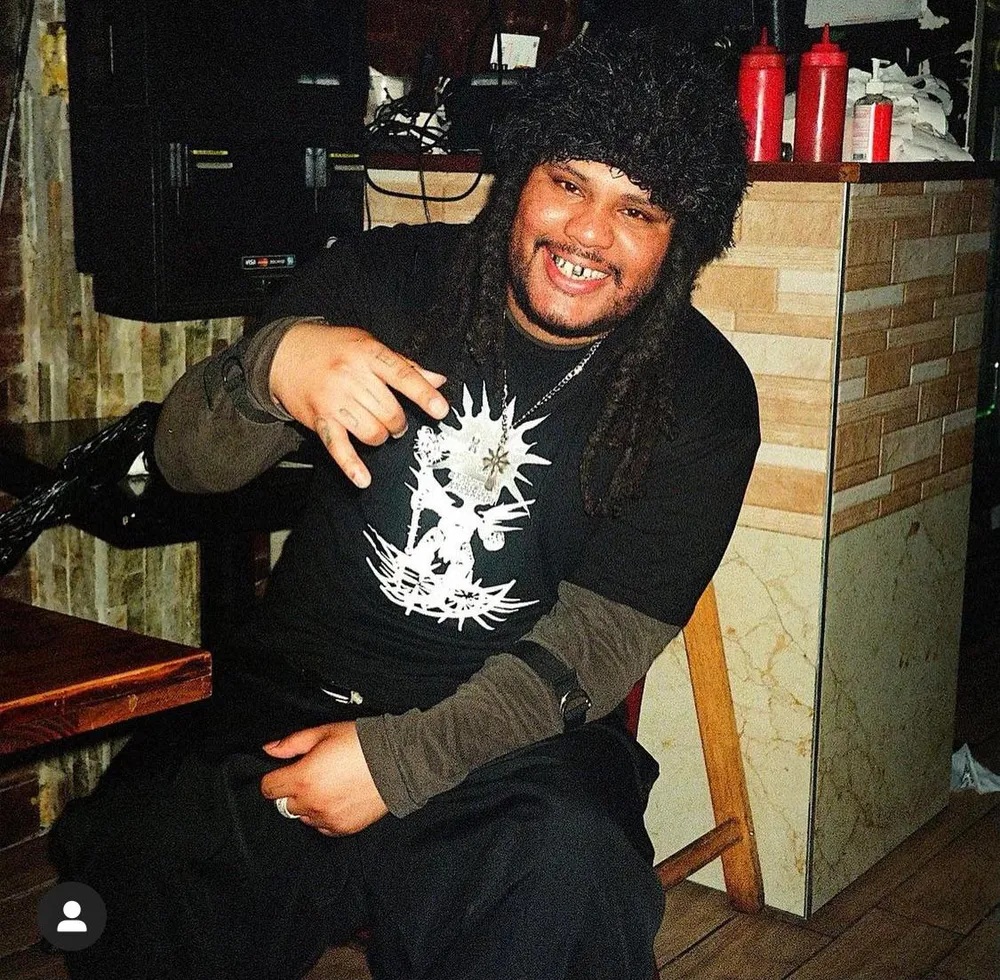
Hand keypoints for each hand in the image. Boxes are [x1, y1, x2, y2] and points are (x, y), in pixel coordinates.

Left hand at [260, 721, 388, 834]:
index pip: (269, 788)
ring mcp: (327, 818)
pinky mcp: (343, 828)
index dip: (275, 777)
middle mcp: (312, 803)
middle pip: (284, 804)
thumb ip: (292, 744)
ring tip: (331, 785)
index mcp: (303, 778)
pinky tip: (339, 797)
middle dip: (293, 790)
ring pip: (303, 816)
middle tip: (313, 775)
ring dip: (310, 804)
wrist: (397, 762)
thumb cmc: (361, 744)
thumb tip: (269, 749)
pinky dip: (325, 815)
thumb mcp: (324, 733)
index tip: (285, 771)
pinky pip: (322, 826)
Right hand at [269, 321, 449, 487]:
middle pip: (390, 411)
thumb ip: (404, 365)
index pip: (402, 376)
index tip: (440, 410)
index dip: (423, 394)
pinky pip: (339, 447)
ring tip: (379, 430)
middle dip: (399, 422)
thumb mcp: (369, 346)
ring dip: (381, 437)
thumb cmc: (333, 349)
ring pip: (372, 431)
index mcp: (368, 354)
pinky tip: (363, 479)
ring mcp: (334, 399)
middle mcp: (351, 376)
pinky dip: (351, 466)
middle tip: (395, 421)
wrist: (285, 353)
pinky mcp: (319, 420)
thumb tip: (437, 380)